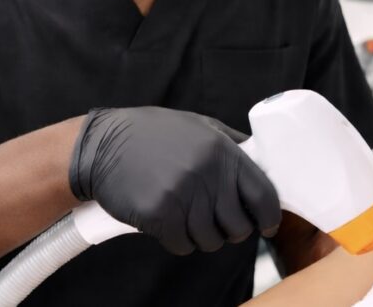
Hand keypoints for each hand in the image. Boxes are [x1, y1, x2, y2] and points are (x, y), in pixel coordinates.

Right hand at [68, 106, 280, 254]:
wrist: (102, 144)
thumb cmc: (152, 134)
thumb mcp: (199, 126)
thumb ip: (230, 144)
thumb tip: (263, 162)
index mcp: (221, 150)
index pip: (263, 194)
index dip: (269, 216)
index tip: (267, 224)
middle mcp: (206, 173)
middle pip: (238, 226)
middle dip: (230, 230)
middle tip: (215, 220)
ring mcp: (182, 194)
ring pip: (210, 240)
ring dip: (201, 236)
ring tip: (186, 216)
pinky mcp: (158, 214)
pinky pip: (182, 245)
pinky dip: (177, 240)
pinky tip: (166, 221)